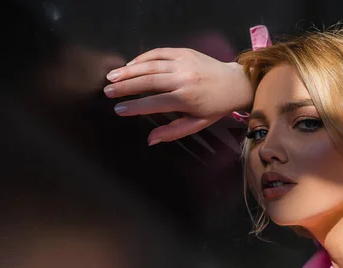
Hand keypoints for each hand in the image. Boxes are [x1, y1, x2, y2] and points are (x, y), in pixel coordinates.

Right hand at [103, 48, 252, 144]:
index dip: (135, 107)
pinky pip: (158, 52)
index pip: (154, 103)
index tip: (119, 109)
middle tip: (107, 91)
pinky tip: (130, 65)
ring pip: (151, 65)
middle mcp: (184, 78)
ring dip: (129, 70)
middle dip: (125, 86)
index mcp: (187, 98)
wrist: (235, 83)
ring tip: (112, 76)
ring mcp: (183, 62)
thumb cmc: (215, 107)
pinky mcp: (184, 51)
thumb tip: (150, 141)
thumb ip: (173, 132)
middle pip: (148, 81)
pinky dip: (142, 58)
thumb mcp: (196, 124)